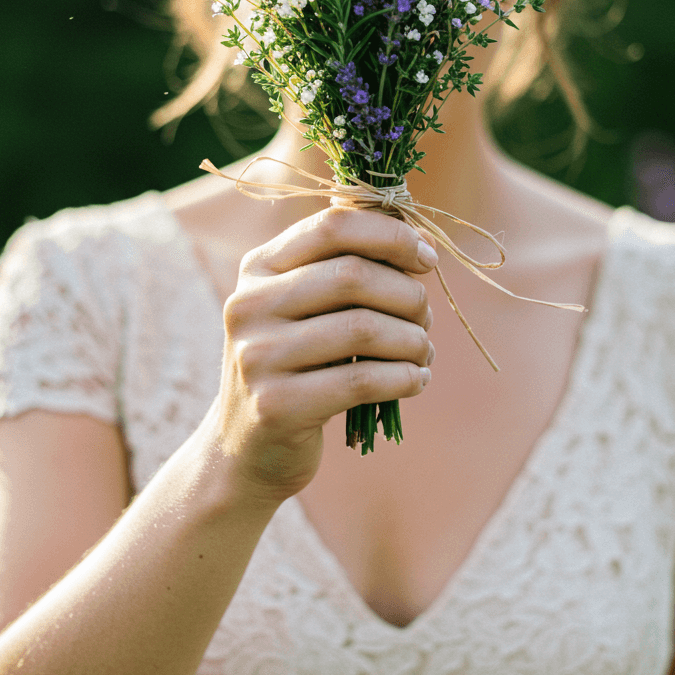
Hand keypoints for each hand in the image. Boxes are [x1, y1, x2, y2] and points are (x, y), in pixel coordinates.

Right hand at [215, 206, 436, 502]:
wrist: (247, 449)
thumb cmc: (296, 366)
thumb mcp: (307, 309)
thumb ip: (349, 269)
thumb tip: (420, 239)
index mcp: (258, 268)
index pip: (333, 225)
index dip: (392, 236)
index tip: (428, 259)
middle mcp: (249, 304)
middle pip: (353, 274)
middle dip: (408, 294)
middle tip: (425, 317)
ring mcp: (257, 356)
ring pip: (364, 329)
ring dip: (412, 340)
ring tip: (422, 352)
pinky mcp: (276, 405)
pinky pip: (362, 381)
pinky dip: (404, 378)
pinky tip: (415, 381)